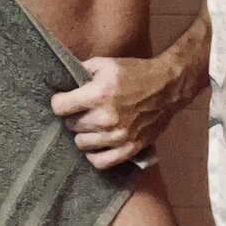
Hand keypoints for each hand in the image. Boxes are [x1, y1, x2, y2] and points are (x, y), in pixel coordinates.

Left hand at [51, 56, 174, 169]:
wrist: (167, 88)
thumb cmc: (134, 73)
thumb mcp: (104, 64)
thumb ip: (80, 71)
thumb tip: (61, 81)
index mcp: (98, 94)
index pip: (60, 107)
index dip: (59, 102)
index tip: (63, 100)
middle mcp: (106, 118)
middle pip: (71, 125)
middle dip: (72, 116)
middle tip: (81, 110)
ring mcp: (118, 136)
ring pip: (82, 144)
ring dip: (83, 134)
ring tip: (90, 124)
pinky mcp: (130, 149)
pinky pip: (101, 162)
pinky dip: (94, 154)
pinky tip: (97, 143)